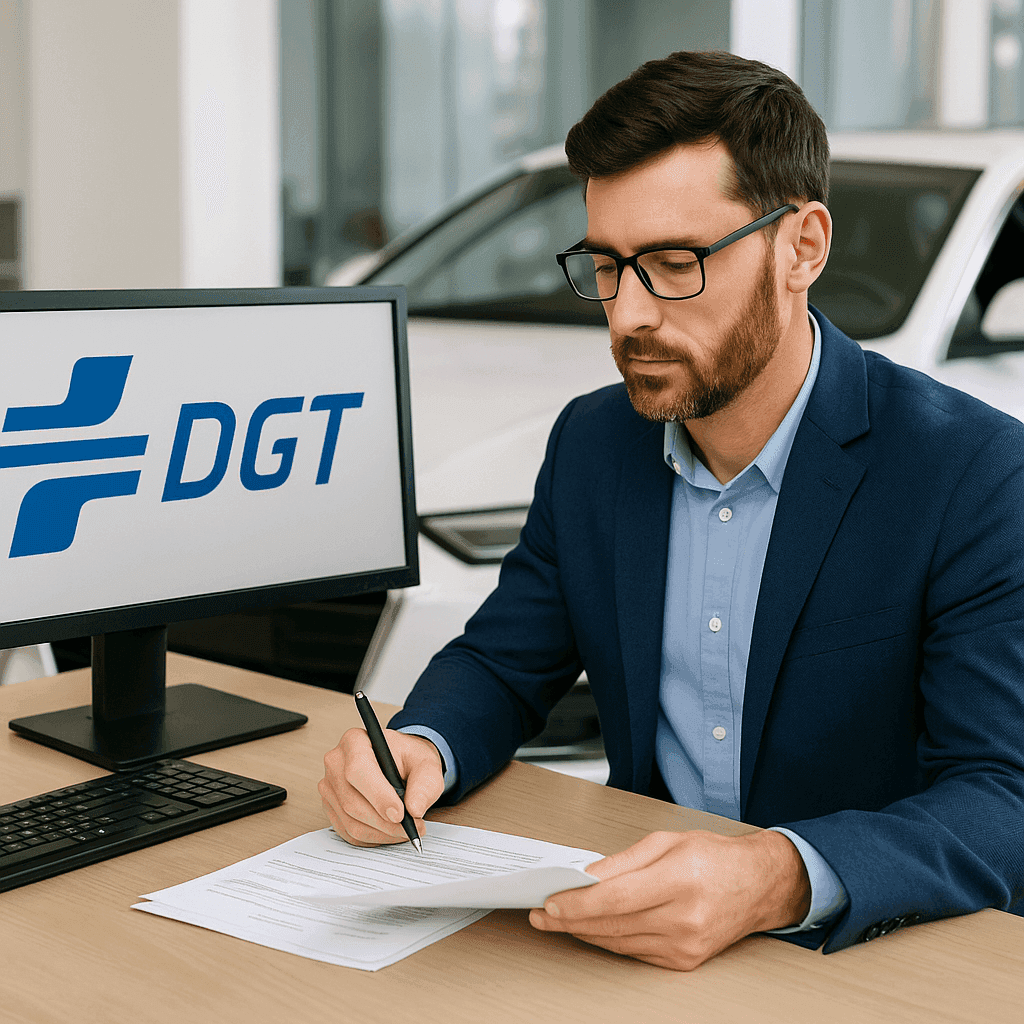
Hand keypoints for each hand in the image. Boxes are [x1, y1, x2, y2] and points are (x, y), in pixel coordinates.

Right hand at [319, 727, 444, 846]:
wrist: (399, 764)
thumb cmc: (409, 760)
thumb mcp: (427, 765)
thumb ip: (424, 784)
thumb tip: (414, 810)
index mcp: (355, 741)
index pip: (358, 770)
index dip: (378, 795)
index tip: (401, 814)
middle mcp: (336, 763)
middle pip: (352, 801)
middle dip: (384, 822)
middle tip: (412, 829)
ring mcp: (329, 787)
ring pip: (350, 821)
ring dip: (381, 833)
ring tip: (405, 831)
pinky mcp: (331, 807)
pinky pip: (348, 832)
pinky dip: (373, 838)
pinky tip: (390, 832)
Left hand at [528, 829, 810, 970]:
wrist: (758, 886)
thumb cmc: (714, 857)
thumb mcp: (666, 842)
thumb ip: (622, 861)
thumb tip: (585, 876)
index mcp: (681, 878)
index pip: (616, 898)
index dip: (578, 903)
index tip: (551, 902)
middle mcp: (685, 917)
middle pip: (613, 924)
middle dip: (571, 919)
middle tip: (542, 913)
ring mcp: (686, 945)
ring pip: (619, 942)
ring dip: (584, 932)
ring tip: (558, 919)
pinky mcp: (684, 961)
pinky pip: (635, 952)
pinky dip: (610, 940)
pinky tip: (592, 928)